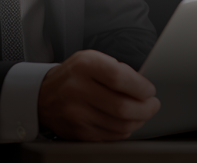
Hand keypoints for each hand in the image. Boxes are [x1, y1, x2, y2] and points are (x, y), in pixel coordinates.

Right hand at [37, 50, 159, 140]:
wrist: (43, 96)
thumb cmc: (73, 75)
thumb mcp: (91, 59)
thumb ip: (115, 69)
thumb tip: (142, 85)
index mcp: (85, 66)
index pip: (119, 78)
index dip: (140, 87)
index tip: (150, 90)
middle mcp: (78, 90)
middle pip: (122, 106)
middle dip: (145, 108)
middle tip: (153, 105)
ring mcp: (77, 114)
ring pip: (119, 125)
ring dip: (138, 121)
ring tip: (142, 113)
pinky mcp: (78, 133)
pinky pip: (111, 136)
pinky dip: (124, 131)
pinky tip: (127, 122)